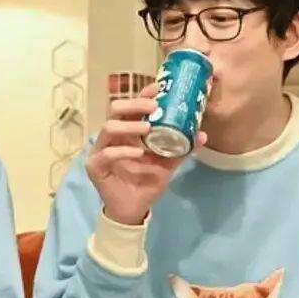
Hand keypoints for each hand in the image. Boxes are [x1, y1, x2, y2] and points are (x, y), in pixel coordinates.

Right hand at [86, 83, 207, 225]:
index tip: (160, 89)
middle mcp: (113, 136)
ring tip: (147, 129)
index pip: (132, 106)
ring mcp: (101, 150)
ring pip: (109, 128)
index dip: (144, 95)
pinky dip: (124, 151)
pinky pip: (107, 153)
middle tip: (154, 107)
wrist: (134, 209)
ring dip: (129, 126)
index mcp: (128, 131)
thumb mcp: (167, 163)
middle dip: (134, 104)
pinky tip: (139, 154)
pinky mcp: (95, 166)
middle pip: (115, 109)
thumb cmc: (146, 182)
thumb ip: (182, 148)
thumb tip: (203, 134)